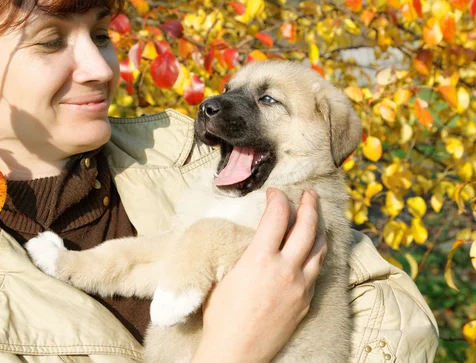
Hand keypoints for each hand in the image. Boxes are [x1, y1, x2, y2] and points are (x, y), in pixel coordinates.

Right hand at [191, 188, 326, 362]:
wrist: (235, 352)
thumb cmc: (220, 315)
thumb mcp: (224, 275)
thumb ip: (242, 253)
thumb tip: (251, 238)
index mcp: (260, 258)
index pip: (277, 215)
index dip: (277, 198)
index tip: (274, 192)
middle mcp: (285, 269)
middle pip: (307, 227)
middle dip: (309, 205)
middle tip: (309, 194)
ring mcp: (300, 287)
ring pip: (320, 248)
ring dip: (318, 229)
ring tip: (315, 219)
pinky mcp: (306, 302)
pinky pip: (317, 270)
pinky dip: (316, 254)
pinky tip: (313, 250)